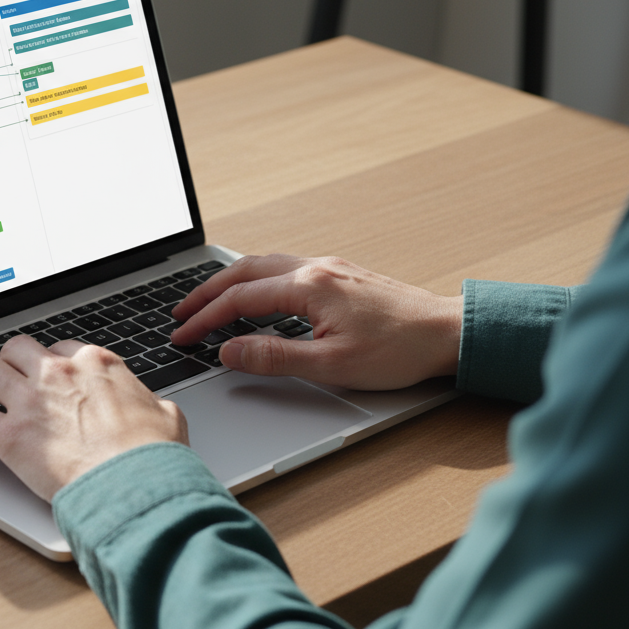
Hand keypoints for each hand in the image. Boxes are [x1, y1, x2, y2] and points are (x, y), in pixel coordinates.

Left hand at [0, 336, 188, 500]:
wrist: (134, 485)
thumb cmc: (153, 455)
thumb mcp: (167, 417)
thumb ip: (152, 405)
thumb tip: (157, 409)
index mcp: (96, 364)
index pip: (62, 349)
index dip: (51, 361)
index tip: (47, 373)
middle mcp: (59, 373)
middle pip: (19, 349)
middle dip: (11, 361)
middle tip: (8, 378)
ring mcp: (31, 401)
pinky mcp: (9, 435)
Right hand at [170, 255, 462, 389]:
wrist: (448, 333)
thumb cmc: (399, 350)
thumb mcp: (331, 365)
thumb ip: (274, 356)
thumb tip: (229, 351)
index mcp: (309, 286)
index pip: (239, 299)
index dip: (204, 318)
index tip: (182, 335)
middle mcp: (316, 268)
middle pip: (244, 271)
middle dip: (206, 292)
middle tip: (180, 312)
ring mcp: (329, 267)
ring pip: (263, 263)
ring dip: (230, 281)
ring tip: (208, 300)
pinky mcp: (341, 274)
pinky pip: (284, 266)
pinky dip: (256, 278)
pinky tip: (256, 293)